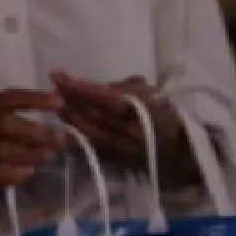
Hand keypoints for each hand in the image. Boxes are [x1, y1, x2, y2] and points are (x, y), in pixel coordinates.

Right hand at [0, 89, 63, 200]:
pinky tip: (27, 174)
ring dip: (30, 154)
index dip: (35, 99)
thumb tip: (48, 114)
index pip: (8, 98)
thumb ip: (6, 114)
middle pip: (6, 124)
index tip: (60, 102)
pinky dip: (14, 174)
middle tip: (59, 139)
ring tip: (48, 157)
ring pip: (3, 150)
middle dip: (36, 131)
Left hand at [50, 72, 184, 172]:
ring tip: (55, 103)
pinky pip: (90, 148)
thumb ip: (125, 87)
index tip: (58, 75)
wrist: (183, 153)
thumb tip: (96, 87)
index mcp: (139, 110)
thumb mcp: (151, 94)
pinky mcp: (115, 161)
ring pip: (86, 131)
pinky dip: (75, 136)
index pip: (102, 96)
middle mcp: (127, 130)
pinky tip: (63, 127)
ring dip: (68, 117)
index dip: (78, 86)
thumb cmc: (167, 116)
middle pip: (90, 114)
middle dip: (68, 99)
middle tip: (52, 85)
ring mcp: (120, 148)